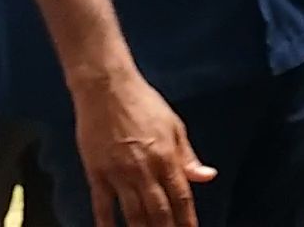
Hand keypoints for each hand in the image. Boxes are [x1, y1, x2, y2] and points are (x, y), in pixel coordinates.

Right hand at [71, 74, 216, 226]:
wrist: (107, 89)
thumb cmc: (144, 104)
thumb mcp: (175, 126)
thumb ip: (188, 156)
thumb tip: (207, 176)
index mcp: (167, 157)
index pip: (181, 197)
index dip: (187, 219)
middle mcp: (144, 170)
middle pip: (158, 211)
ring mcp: (119, 174)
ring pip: (133, 213)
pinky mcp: (96, 173)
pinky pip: (102, 205)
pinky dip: (106, 223)